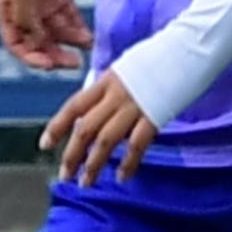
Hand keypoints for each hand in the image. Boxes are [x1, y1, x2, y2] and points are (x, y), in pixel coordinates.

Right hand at [0, 0, 90, 71]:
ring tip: (86, 45)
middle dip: (54, 54)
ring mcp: (42, 2)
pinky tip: (87, 37)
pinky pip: (69, 19)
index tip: (49, 66)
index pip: (16, 43)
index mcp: (6, 7)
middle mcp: (23, 8)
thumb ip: (28, 20)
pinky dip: (77, 30)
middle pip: (37, 41)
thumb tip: (37, 45)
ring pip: (55, 32)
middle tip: (73, 64)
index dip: (31, 57)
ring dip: (69, 42)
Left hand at [40, 69, 161, 184]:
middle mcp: (115, 95)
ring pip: (106, 140)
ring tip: (86, 182)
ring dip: (94, 164)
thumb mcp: (124, 70)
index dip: (56, 126)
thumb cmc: (159, 59)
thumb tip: (95, 109)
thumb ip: (109, 91)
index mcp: (105, 82)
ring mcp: (135, 106)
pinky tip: (122, 177)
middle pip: (86, 129)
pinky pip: (137, 145)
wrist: (187, 48)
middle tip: (65, 175)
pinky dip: (128, 163)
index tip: (44, 145)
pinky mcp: (155, 116)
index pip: (74, 107)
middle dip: (72, 155)